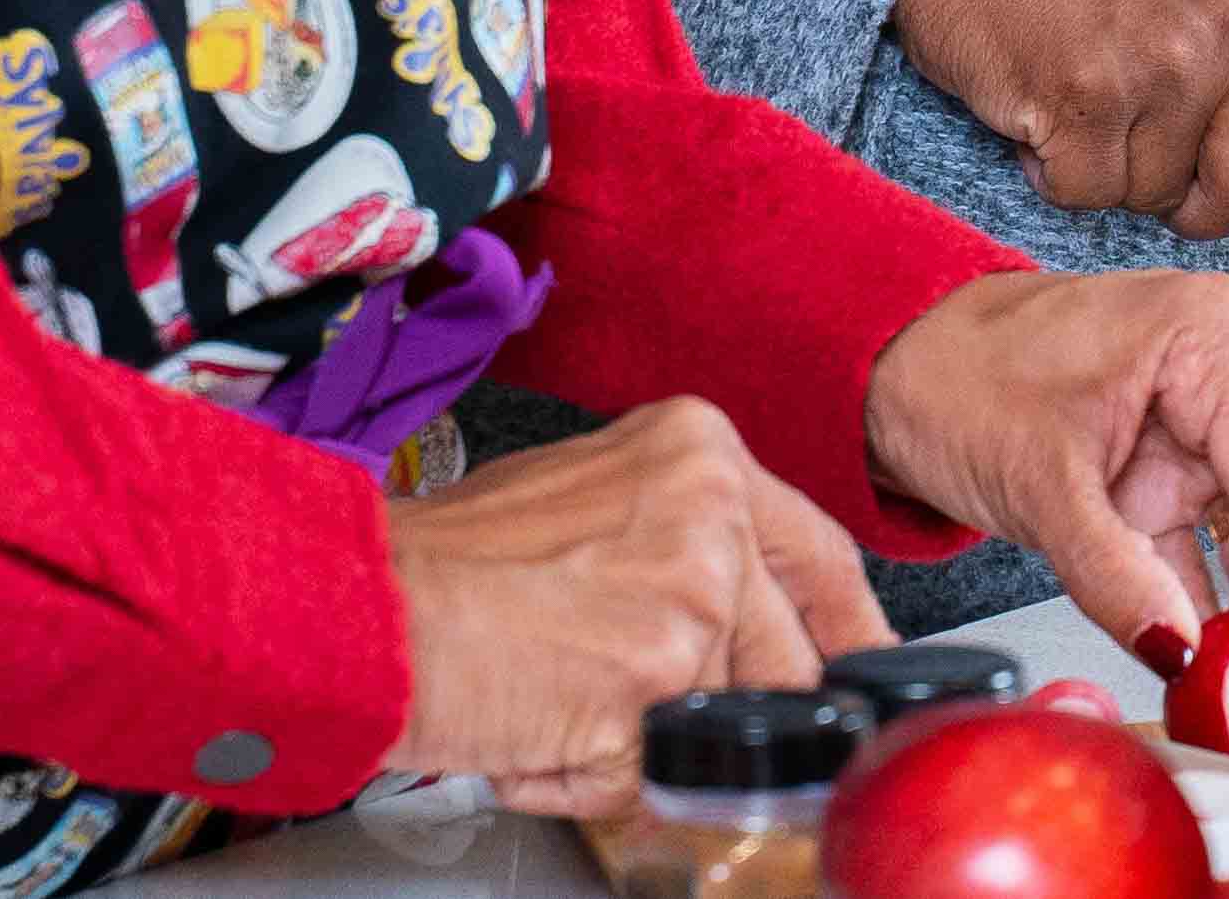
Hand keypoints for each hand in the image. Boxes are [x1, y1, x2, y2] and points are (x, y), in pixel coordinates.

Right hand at [376, 400, 887, 814]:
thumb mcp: (588, 501)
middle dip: (714, 700)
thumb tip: (732, 629)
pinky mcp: (659, 679)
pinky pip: (659, 772)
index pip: (817, 554)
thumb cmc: (445, 562)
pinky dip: (593, 777)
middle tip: (625, 699)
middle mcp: (711, 510)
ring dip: (635, 739)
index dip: (845, 627)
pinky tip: (535, 727)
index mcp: (700, 452)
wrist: (368, 605)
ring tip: (550, 695)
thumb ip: (678, 548)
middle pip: (781, 655)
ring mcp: (694, 594)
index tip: (860, 667)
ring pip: (717, 721)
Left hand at [865, 266, 1228, 648]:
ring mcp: (1192, 425)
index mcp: (1201, 335)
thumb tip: (1178, 645)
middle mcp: (1214, 370)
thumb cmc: (953, 377)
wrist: (892, 370)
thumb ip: (1112, 570)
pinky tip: (1222, 653)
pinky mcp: (1165, 472)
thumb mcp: (1037, 479)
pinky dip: (1212, 596)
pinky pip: (1207, 541)